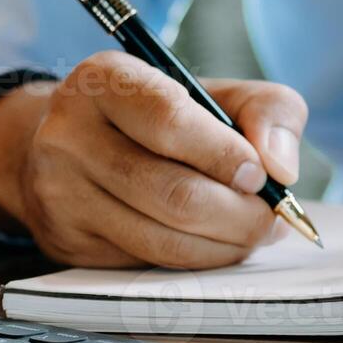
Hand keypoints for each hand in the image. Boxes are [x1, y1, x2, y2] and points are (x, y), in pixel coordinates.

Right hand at [0, 51, 306, 268]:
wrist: (74, 147)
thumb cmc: (160, 118)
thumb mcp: (215, 92)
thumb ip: (267, 110)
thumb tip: (281, 167)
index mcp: (104, 80)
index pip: (169, 122)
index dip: (225, 155)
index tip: (260, 175)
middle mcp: (69, 134)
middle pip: (172, 193)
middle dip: (240, 214)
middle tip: (271, 218)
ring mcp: (61, 192)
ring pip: (163, 238)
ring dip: (225, 244)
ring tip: (253, 232)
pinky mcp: (67, 240)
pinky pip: (148, 263)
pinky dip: (197, 260)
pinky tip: (215, 243)